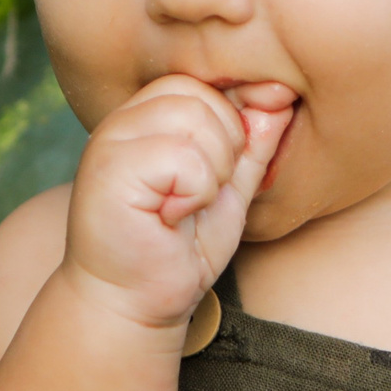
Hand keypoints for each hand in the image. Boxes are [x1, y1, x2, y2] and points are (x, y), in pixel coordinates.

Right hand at [62, 75, 294, 333]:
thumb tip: (281, 94)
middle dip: (225, 148)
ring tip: (186, 206)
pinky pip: (183, 157)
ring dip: (211, 173)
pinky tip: (171, 218)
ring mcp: (111, 141)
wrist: (134, 306)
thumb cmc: (180, 250)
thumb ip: (253, 144)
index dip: (232, 124)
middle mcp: (124, 120)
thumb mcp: (231, 190)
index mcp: (147, 118)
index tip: (219, 177)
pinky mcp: (109, 169)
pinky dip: (196, 193)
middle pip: (201, 95)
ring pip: (194, 119)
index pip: (204, 84)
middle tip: (201, 196)